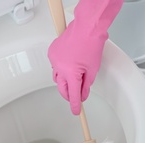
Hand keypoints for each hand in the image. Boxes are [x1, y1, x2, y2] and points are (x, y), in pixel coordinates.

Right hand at [47, 0, 122, 114]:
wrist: (86, 27)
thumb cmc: (91, 45)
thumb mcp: (92, 69)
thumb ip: (86, 85)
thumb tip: (83, 94)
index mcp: (71, 74)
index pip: (73, 95)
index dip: (75, 105)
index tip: (76, 112)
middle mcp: (60, 68)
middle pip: (62, 88)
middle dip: (68, 94)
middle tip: (76, 97)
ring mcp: (54, 60)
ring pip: (57, 77)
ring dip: (64, 81)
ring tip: (73, 79)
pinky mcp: (52, 52)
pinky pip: (55, 65)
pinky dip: (61, 68)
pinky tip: (69, 64)